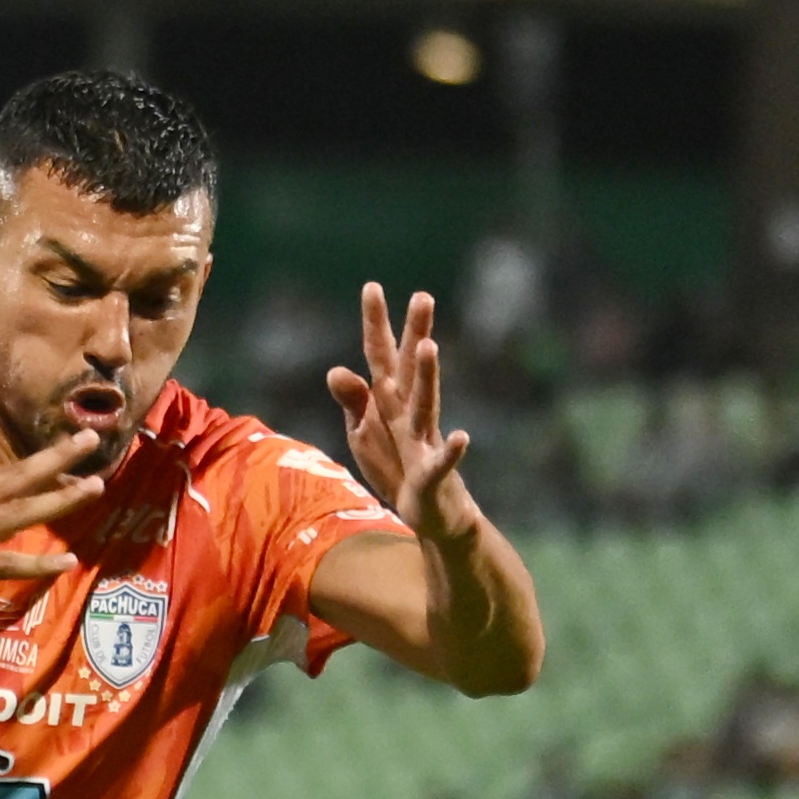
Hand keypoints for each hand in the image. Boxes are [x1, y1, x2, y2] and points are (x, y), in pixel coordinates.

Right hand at [0, 430, 104, 616]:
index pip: (2, 473)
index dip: (36, 465)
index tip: (65, 455)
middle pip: (20, 475)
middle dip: (60, 458)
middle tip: (92, 439)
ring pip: (24, 508)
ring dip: (62, 497)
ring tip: (97, 486)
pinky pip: (10, 561)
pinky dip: (40, 562)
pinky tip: (67, 561)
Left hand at [326, 284, 478, 546]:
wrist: (429, 512)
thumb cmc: (396, 465)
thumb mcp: (364, 432)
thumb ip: (354, 400)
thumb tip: (336, 369)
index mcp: (390, 402)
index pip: (381, 356)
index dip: (376, 324)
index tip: (372, 286)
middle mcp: (410, 413)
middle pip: (411, 370)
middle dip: (416, 334)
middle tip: (423, 296)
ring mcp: (424, 441)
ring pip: (425, 404)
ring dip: (428, 376)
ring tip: (430, 347)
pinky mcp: (432, 475)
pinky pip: (442, 461)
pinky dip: (452, 450)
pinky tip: (462, 437)